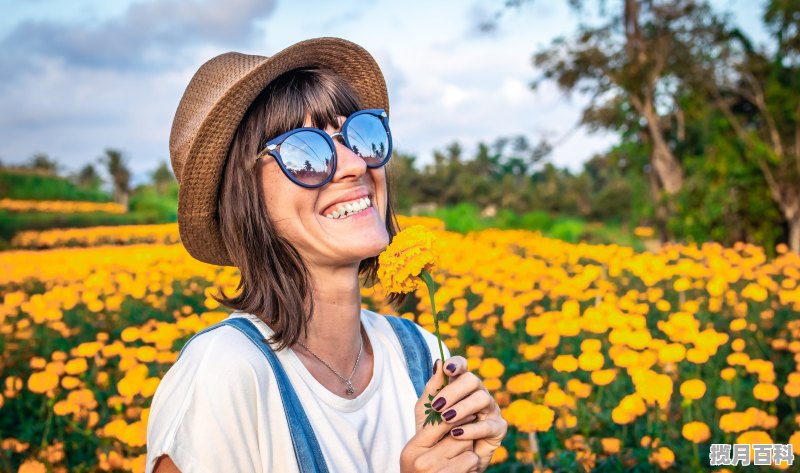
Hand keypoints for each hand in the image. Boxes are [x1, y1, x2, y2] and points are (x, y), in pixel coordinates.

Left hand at [430, 356, 507, 471]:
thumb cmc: (436, 431)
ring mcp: (490, 409)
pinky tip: (456, 434)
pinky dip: (471, 429)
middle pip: (472, 380)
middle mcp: (478, 393)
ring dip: (462, 408)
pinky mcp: (498, 428)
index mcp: (461, 386)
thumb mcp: (427, 410)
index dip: (457, 364)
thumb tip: (438, 362)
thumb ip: (432, 388)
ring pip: (482, 398)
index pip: (463, 367)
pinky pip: (488, 425)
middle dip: (454, 391)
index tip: (447, 368)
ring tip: (446, 419)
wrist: (444, 459)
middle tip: (437, 406)